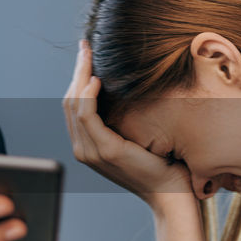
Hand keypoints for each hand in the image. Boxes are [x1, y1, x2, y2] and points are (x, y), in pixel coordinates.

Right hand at [63, 41, 192, 206]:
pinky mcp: (106, 150)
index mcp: (89, 145)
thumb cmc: (163, 166)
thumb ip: (125, 118)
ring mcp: (91, 152)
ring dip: (80, 76)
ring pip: (74, 104)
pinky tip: (97, 79)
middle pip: (69, 101)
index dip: (77, 77)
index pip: (73, 105)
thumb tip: (129, 87)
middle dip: (76, 71)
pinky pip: (87, 115)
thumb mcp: (138, 137)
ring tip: (89, 55)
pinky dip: (88, 94)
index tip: (86, 54)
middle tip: (85, 46)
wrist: (171, 194)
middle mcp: (84, 149)